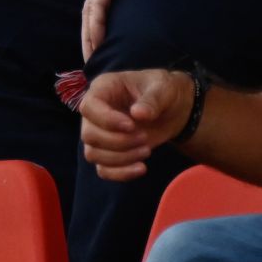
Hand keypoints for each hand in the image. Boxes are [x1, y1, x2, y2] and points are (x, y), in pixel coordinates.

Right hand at [78, 68, 194, 181]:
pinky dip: (120, 173)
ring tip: (147, 150)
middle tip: (144, 138)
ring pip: (93, 154)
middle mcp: (95, 112)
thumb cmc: (164, 91)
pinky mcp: (108, 152)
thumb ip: (152, 100)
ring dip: (121, 158)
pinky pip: (103, 169)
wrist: (173, 109)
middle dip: (118, 142)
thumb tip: (137, 113)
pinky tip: (141, 168)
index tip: (132, 126)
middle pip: (89, 134)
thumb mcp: (163, 88)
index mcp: (103, 88)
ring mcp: (99, 133)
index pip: (88, 107)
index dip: (107, 120)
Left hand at [82, 0, 261, 60]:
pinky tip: (93, 44)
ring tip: (91, 65)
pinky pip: (96, 4)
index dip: (123, 31)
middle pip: (105, 18)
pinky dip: (93, 24)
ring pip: (95, 15)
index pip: (127, 10)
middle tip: (102, 70)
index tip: (127, 56)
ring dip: (91, 39)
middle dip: (100, 42)